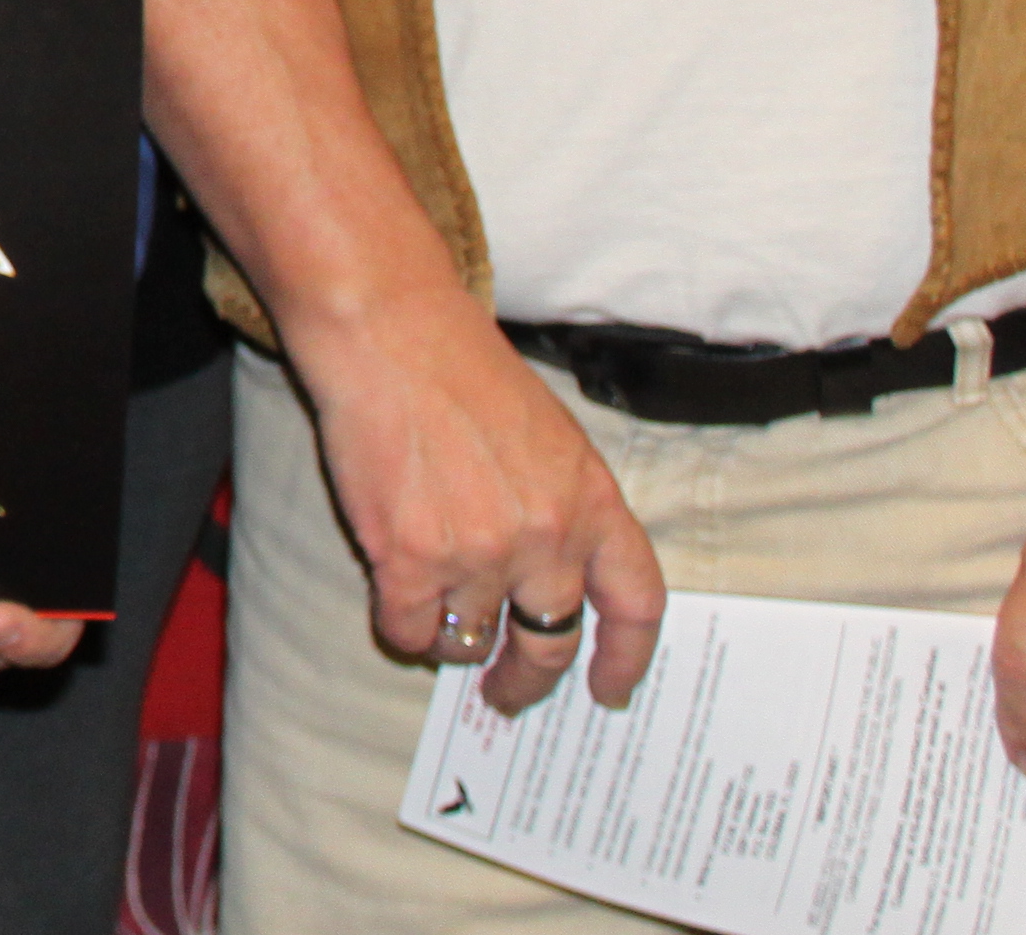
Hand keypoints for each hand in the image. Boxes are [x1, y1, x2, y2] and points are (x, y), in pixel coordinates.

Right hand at [289, 290, 663, 716]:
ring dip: (453, 640)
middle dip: (526, 681)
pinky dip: (401, 627)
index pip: (634, 605)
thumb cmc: (461, 369)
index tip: (607, 691)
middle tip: (506, 693)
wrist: (390, 332)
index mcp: (593, 503)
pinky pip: (409, 629)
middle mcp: (546, 538)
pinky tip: (395, 602)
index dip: (626, 660)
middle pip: (550, 644)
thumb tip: (551, 579)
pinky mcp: (411, 557)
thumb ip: (564, 508)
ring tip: (433, 614)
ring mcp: (480, 552)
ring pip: (471, 639)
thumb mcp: (551, 437)